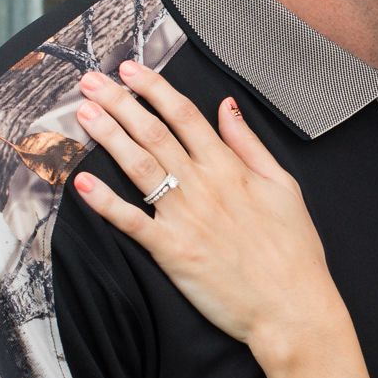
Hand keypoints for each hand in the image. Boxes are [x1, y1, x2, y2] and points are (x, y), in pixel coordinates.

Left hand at [73, 62, 348, 363]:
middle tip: (90, 82)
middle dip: (118, 102)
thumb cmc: (295, 252)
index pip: (184, 115)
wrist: (293, 307)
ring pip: (138, 165)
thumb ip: (250, 145)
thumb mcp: (284, 186)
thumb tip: (227, 107)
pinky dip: (105, 202)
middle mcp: (204, 185)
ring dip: (108, 136)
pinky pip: (131, 222)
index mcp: (230, 168)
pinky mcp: (172, 251)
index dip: (153, 88)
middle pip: (153, 132)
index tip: (129, 70)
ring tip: (83, 113)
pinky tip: (82, 182)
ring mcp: (185, 217)